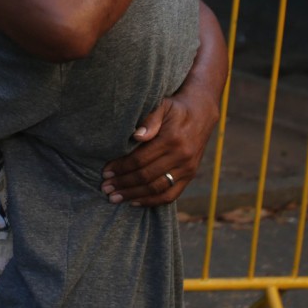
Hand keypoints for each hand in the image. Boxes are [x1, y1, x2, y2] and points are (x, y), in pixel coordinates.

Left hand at [100, 84, 218, 206]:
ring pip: (157, 189)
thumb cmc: (175, 108)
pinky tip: (134, 202)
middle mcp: (181, 157)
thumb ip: (150, 120)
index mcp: (171, 139)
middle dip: (123, 184)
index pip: (140, 159)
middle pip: (146, 176)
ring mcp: (187, 169)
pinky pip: (171, 195)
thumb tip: (136, 136)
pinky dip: (152, 201)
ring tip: (115, 197)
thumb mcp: (162, 105)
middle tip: (105, 188)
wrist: (201, 113)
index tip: (105, 172)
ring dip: (134, 195)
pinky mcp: (190, 176)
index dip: (121, 168)